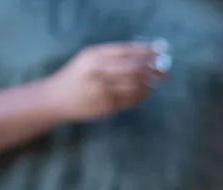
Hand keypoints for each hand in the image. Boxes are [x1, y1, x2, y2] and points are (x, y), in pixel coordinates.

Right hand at [42, 43, 165, 122]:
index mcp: (93, 56)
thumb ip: (112, 57)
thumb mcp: (88, 60)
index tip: (161, 50)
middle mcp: (98, 72)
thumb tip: (145, 56)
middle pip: (134, 68)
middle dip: (154, 68)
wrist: (55, 98)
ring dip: (150, 83)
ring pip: (135, 86)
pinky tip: (147, 92)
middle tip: (166, 69)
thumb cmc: (77, 76)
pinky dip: (143, 95)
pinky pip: (131, 100)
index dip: (146, 51)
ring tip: (156, 81)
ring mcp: (102, 90)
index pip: (126, 51)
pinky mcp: (106, 106)